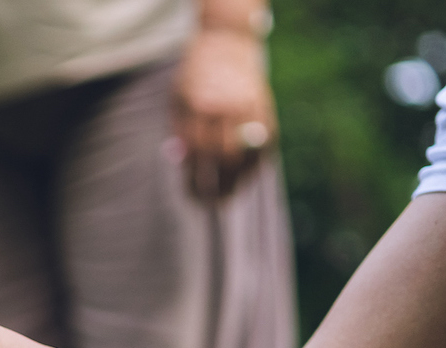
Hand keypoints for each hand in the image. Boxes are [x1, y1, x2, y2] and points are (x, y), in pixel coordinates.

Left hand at [171, 27, 276, 199]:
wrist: (226, 45)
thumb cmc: (195, 78)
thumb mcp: (178, 101)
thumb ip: (181, 132)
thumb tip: (181, 165)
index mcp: (200, 107)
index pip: (197, 155)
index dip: (194, 181)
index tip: (192, 196)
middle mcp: (227, 108)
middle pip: (223, 159)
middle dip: (216, 187)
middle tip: (210, 205)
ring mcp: (250, 109)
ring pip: (246, 156)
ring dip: (237, 183)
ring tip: (227, 198)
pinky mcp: (266, 111)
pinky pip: (262, 148)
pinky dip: (253, 168)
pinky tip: (243, 180)